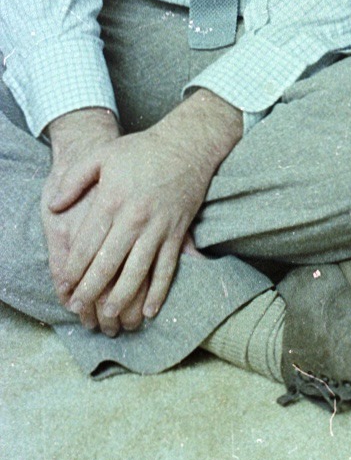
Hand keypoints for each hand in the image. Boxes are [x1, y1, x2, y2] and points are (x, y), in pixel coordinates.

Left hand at [43, 91, 242, 332]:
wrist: (188, 144)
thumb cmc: (142, 149)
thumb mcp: (103, 155)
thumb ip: (74, 179)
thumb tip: (54, 205)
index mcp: (112, 200)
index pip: (87, 244)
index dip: (73, 269)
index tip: (64, 286)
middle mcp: (135, 218)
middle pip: (109, 264)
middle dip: (91, 290)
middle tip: (78, 307)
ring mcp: (159, 228)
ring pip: (138, 271)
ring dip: (122, 297)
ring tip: (108, 315)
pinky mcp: (178, 233)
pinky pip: (168, 267)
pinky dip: (160, 291)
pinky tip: (149, 309)